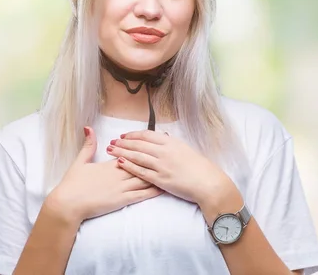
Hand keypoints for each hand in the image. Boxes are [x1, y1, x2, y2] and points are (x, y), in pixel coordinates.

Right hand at [46, 127, 162, 223]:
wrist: (68, 204)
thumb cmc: (73, 184)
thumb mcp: (80, 161)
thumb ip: (88, 144)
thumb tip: (88, 127)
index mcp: (111, 164)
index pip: (131, 153)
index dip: (144, 147)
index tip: (156, 141)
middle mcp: (119, 174)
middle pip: (142, 164)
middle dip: (156, 158)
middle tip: (170, 152)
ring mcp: (122, 187)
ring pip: (144, 178)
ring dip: (158, 173)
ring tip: (170, 169)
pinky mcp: (122, 200)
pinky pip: (142, 195)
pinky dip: (153, 190)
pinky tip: (163, 187)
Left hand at [106, 130, 233, 206]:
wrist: (207, 182)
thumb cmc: (198, 166)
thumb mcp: (184, 149)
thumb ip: (171, 143)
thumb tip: (161, 137)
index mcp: (170, 142)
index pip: (146, 135)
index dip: (133, 134)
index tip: (123, 135)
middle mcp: (164, 152)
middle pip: (138, 144)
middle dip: (123, 142)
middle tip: (112, 142)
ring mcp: (161, 165)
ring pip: (137, 156)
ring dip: (122, 152)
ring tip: (111, 150)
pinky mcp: (160, 179)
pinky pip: (140, 171)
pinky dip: (128, 166)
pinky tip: (119, 163)